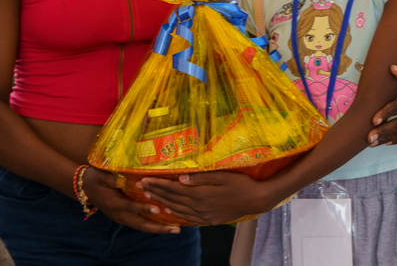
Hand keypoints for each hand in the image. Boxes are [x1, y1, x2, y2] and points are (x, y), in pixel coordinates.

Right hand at [82, 167, 179, 233]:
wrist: (86, 188)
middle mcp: (119, 214)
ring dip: (158, 229)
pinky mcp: (126, 218)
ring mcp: (122, 218)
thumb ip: (108, 178)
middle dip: (158, 228)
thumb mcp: (99, 175)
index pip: (130, 207)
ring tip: (175, 229)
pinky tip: (166, 224)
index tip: (156, 208)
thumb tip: (118, 180)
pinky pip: (141, 224)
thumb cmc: (95, 178)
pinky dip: (153, 225)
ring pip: (142, 226)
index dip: (142, 208)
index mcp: (113, 203)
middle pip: (140, 224)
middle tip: (175, 229)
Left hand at [137, 171, 274, 225]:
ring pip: (178, 209)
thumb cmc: (241, 183)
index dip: (158, 184)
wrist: (256, 200)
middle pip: (173, 199)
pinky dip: (176, 213)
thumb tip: (180, 178)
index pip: (174, 189)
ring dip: (162, 202)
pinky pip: (188, 217)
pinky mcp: (209, 220)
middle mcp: (200, 207)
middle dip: (156, 192)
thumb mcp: (223, 176)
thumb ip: (201, 178)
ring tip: (149, 196)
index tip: (144, 179)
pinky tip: (169, 210)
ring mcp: (204, 215)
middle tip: (140, 186)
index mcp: (201, 194)